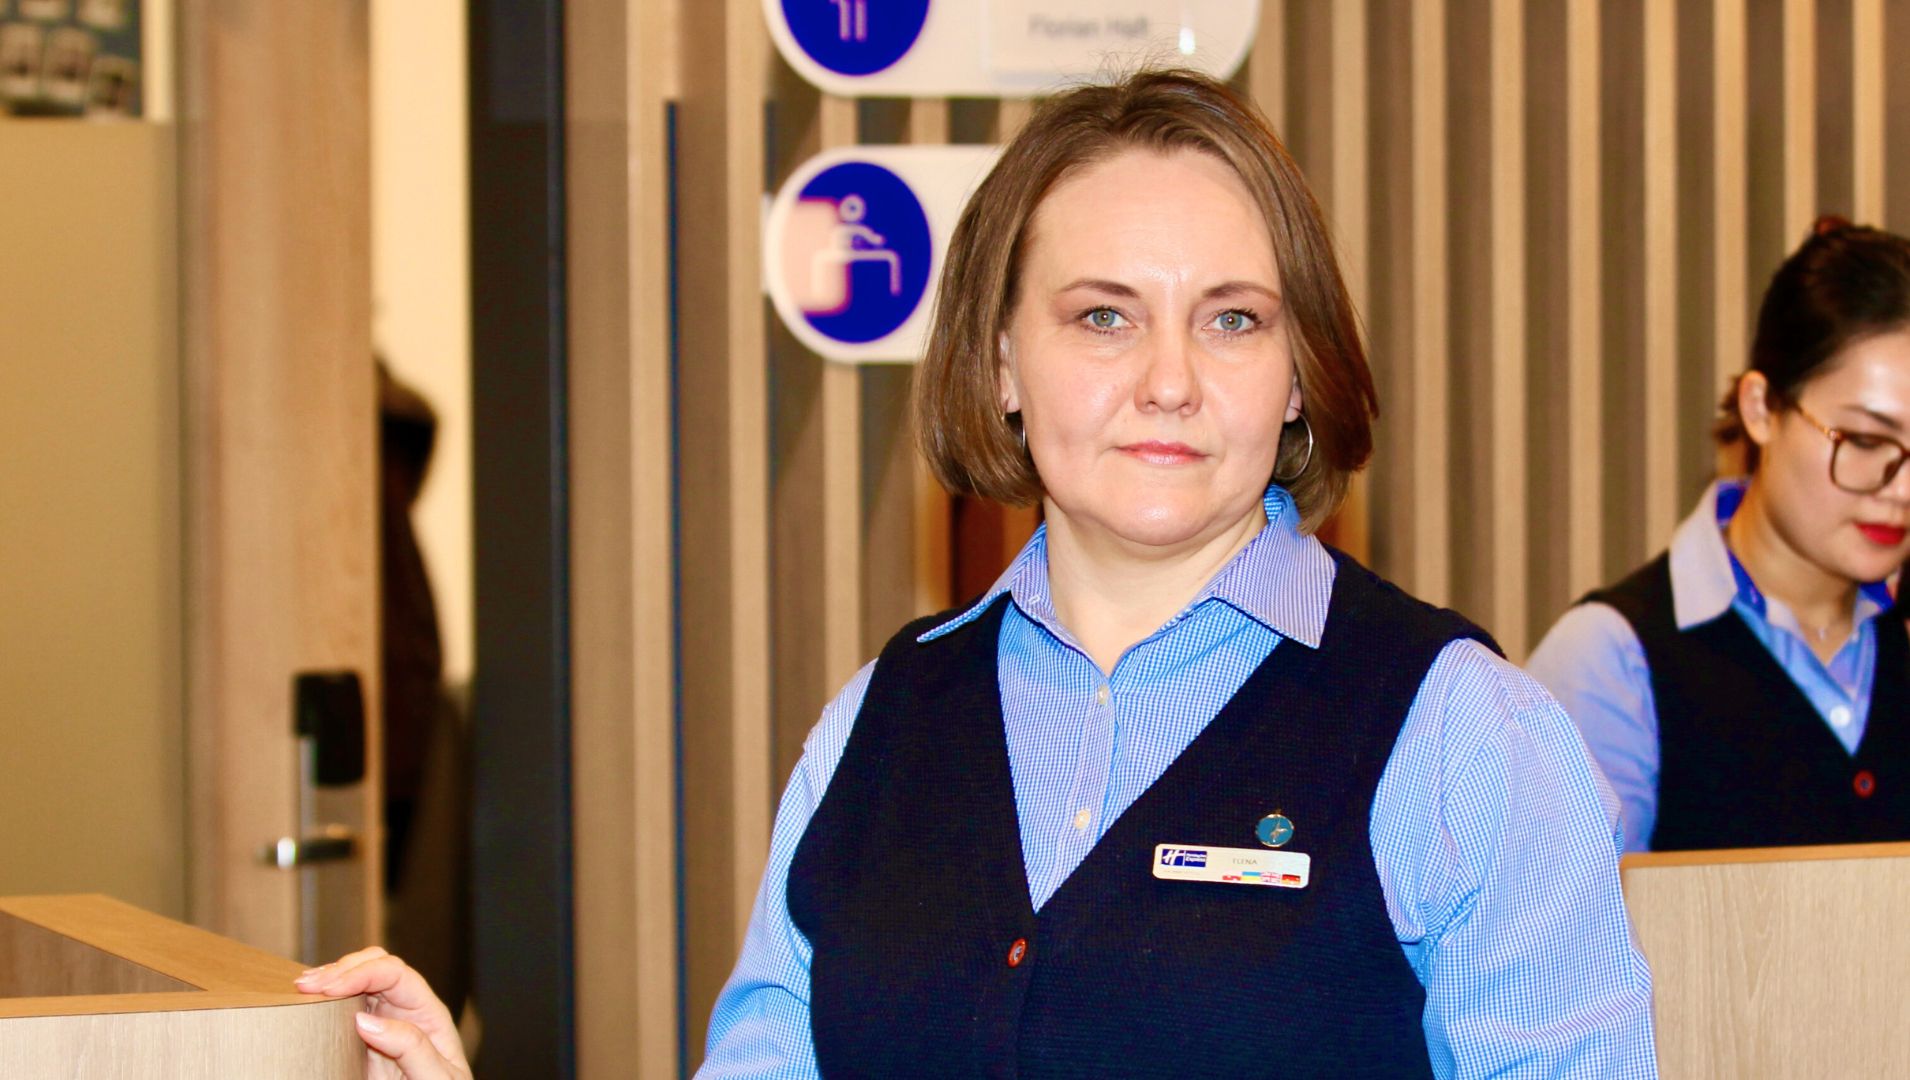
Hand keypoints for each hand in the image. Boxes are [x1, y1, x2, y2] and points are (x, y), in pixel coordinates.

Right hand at [296, 946, 471, 1079]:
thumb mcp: (438, 1075)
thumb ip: (411, 1047)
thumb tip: (366, 1021)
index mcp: (428, 1012)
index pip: (395, 973)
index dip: (361, 972)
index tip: (331, 988)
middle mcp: (404, 1010)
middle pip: (374, 967)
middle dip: (340, 969)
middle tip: (307, 985)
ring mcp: (382, 1022)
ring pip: (356, 983)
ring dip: (330, 979)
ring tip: (303, 987)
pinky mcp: (362, 1040)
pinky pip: (344, 1010)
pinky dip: (326, 1001)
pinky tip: (311, 1002)